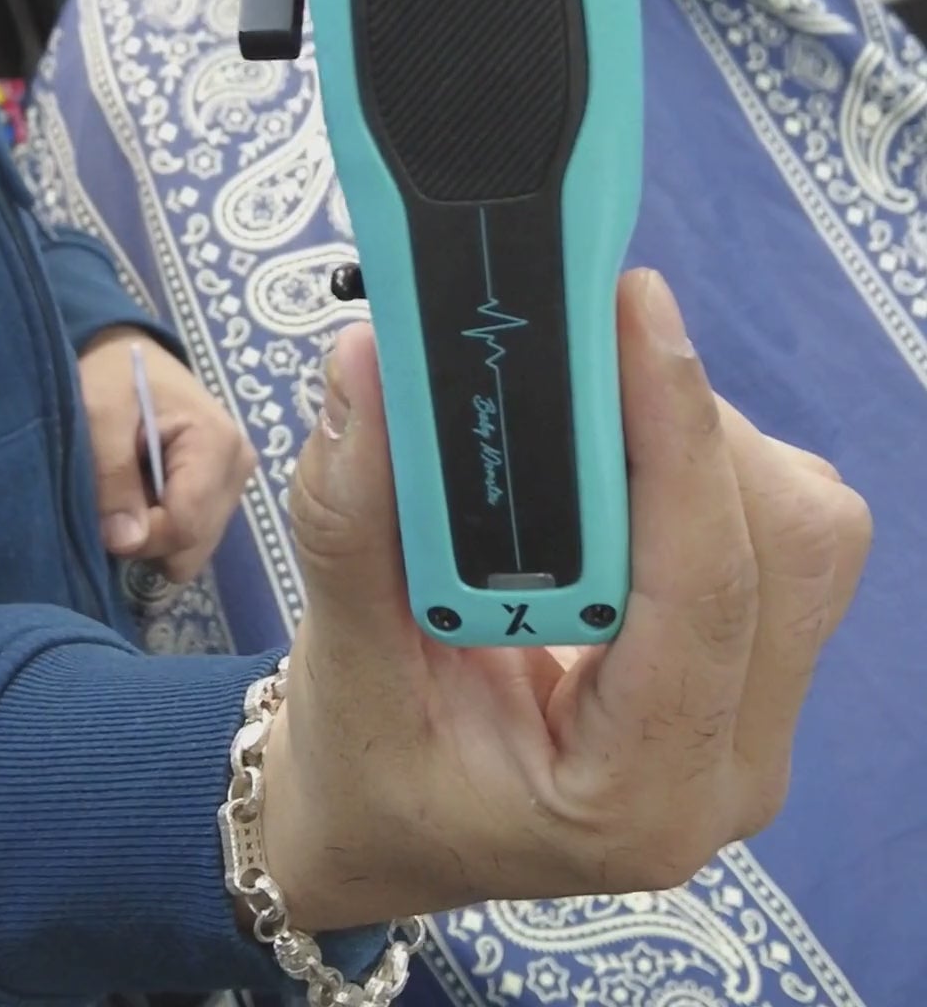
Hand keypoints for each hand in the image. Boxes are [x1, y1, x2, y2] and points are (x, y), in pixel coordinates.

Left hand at [77, 327, 255, 581]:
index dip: (138, 538)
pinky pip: (191, 535)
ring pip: (192, 548)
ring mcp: (234, 480)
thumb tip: (127, 541)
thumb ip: (112, 474)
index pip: (186, 527)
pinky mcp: (221, 488)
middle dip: (146, 538)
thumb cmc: (112, 374)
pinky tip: (141, 492)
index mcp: (218, 444)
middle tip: (113, 500)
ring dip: (151, 532)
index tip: (103, 518)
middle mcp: (239, 467)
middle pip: (193, 547)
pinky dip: (160, 525)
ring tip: (126, 489)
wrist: (125, 351)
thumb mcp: (99, 414)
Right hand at [263, 271, 870, 930]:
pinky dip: (707, 462)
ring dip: (702, 437)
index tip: (630, 306)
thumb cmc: (366, 775)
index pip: (705, 590)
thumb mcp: (340, 665)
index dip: (676, 433)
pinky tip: (615, 461)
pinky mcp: (756, 665)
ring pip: (801, 528)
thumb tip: (367, 361)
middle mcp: (728, 766)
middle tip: (583, 347)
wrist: (389, 833)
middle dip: (688, 424)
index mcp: (636, 797)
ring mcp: (757, 718)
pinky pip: (780, 532)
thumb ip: (349, 519)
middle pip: (783, 546)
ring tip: (588, 408)